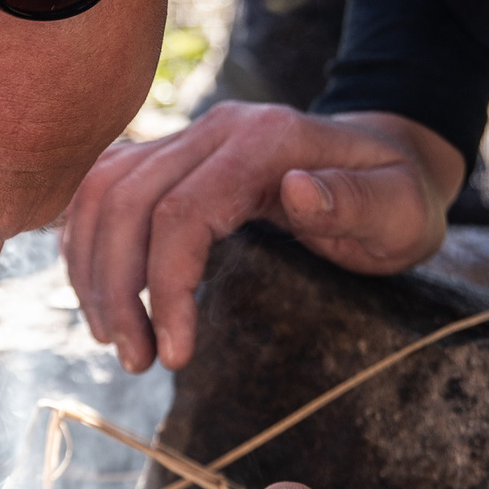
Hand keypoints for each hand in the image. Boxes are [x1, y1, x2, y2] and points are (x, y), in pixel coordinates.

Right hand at [61, 104, 463, 372]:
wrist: (389, 158)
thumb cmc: (399, 198)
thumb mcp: (401, 210)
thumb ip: (353, 200)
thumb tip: (296, 192)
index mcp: (266, 141)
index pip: (182, 212)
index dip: (164, 287)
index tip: (173, 354)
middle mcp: (216, 129)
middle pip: (124, 200)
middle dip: (115, 288)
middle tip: (135, 360)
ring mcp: (189, 137)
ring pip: (101, 190)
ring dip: (92, 267)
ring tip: (114, 338)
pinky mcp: (173, 156)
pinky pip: (105, 186)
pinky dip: (88, 240)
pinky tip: (99, 293)